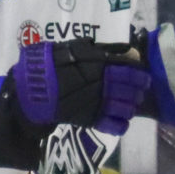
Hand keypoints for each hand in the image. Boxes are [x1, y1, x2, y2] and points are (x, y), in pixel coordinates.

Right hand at [12, 39, 150, 133]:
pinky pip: (114, 125)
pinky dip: (121, 124)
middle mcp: (102, 84)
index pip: (129, 69)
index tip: (142, 75)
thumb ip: (102, 49)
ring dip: (131, 106)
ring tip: (129, 105)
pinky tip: (121, 120)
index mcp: (100, 65)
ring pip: (126, 107)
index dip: (139, 73)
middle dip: (138, 90)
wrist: (32, 87)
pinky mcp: (90, 119)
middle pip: (131, 89)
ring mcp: (97, 103)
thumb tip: (128, 50)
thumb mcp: (76, 48)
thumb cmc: (52, 63)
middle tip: (138, 90)